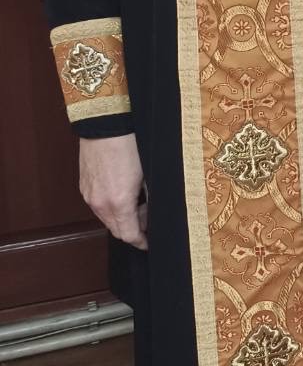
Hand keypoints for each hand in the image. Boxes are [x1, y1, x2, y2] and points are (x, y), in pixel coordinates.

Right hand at [80, 133, 147, 250]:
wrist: (106, 123)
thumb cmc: (131, 145)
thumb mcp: (148, 174)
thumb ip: (151, 198)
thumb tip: (155, 210)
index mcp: (118, 203)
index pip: (129, 235)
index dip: (141, 241)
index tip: (150, 242)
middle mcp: (100, 203)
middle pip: (116, 229)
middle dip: (134, 229)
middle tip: (149, 217)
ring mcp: (89, 195)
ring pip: (107, 218)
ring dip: (122, 217)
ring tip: (139, 201)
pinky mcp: (84, 185)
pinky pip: (99, 205)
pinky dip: (111, 206)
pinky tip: (124, 192)